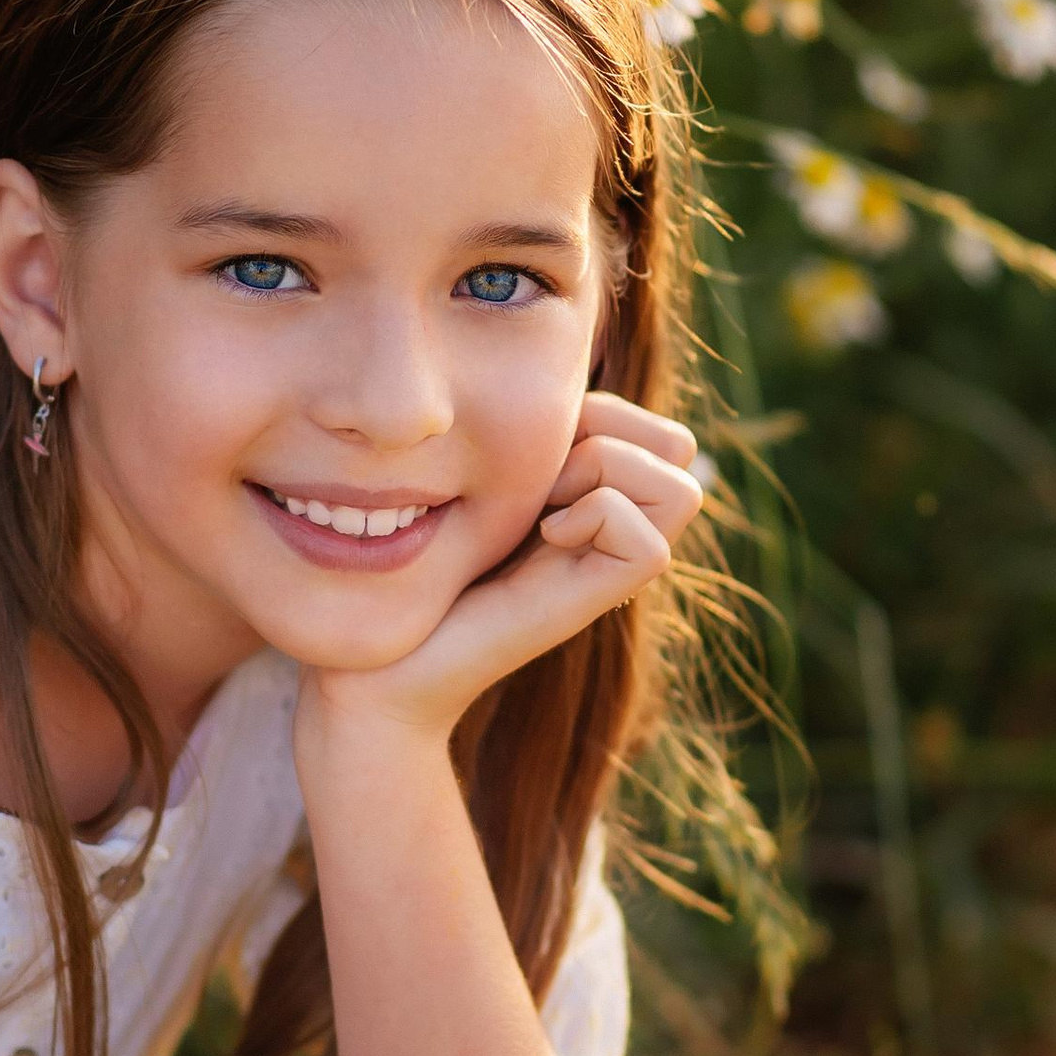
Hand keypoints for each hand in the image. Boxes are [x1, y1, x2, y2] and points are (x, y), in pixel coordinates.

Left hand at [299, 390, 703, 755]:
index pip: (655, 428)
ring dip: (606, 469)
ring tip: (542, 504)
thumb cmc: (405, 568)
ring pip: (681, 485)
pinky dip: (598, 516)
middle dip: (610, 430)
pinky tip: (545, 535)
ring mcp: (606, 569)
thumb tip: (562, 388)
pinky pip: (650, 542)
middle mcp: (609, 533)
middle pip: (679, 447)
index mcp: (587, 499)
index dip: (603, 410)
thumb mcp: (469, 477)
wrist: (374, 667)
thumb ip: (522, 438)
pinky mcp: (594, 604)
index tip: (526, 443)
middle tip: (538, 473)